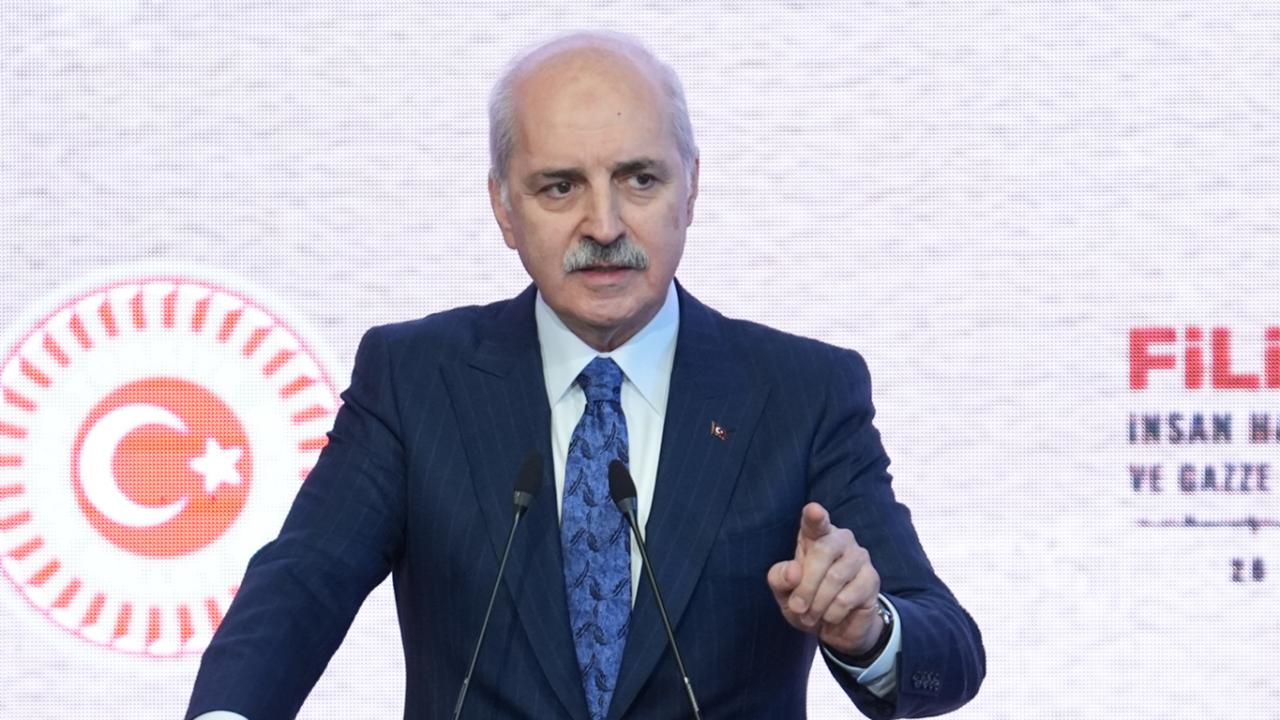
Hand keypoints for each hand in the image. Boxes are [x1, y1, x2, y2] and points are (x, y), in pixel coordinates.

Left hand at [767, 502, 882, 655]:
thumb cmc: (806, 601)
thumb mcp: (784, 591)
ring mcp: (859, 557)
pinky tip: (831, 616)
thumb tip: (793, 572)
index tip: (813, 511)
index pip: (815, 521)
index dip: (815, 516)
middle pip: (822, 552)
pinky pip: (847, 598)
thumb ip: (780, 578)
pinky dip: (832, 613)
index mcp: (815, 535)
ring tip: (810, 615)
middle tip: (797, 607)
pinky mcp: (871, 579)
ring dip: (817, 604)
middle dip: (805, 585)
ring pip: (834, 577)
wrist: (834, 628)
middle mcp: (840, 539)